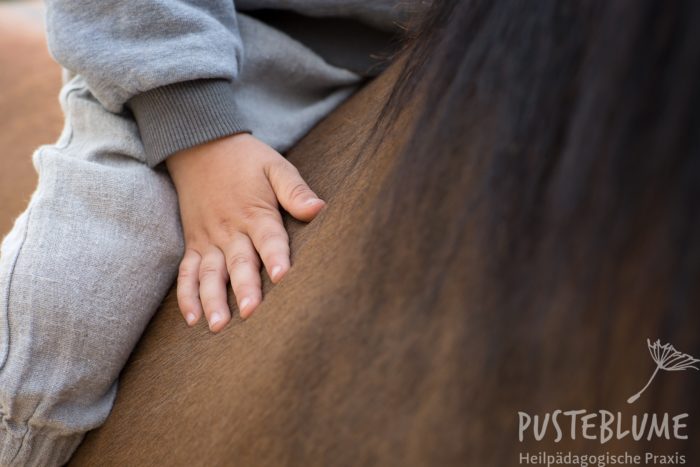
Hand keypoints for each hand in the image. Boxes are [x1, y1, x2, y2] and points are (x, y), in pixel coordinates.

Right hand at [166, 133, 323, 331]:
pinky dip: (186, 295)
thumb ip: (295, 190)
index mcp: (255, 212)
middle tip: (250, 313)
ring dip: (212, 299)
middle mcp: (230, 229)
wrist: (201, 147)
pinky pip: (186, 272)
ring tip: (218, 326)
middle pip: (238, 262)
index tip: (282, 276)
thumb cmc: (247, 161)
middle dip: (244, 288)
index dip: (275, 256)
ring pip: (209, 273)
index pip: (268, 238)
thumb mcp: (275, 166)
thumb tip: (319, 209)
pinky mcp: (194, 244)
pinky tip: (192, 319)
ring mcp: (209, 238)